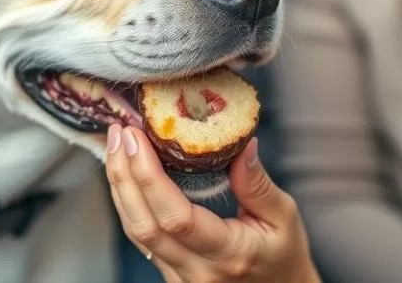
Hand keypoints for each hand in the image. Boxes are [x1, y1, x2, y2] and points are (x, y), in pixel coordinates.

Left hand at [105, 124, 320, 282]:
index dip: (149, 176)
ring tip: (116, 146)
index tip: (136, 138)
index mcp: (229, 254)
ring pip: (136, 233)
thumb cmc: (284, 256)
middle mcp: (197, 272)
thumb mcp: (284, 217)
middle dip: (125, 175)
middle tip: (119, 132)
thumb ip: (258, 183)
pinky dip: (129, 203)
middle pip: (144, 225)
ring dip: (120, 186)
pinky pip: (141, 238)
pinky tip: (127, 175)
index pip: (177, 218)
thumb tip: (241, 143)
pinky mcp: (170, 274)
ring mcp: (179, 278)